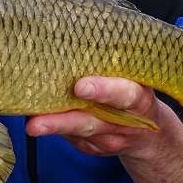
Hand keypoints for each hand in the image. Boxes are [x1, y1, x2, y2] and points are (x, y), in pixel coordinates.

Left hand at [26, 76, 182, 162]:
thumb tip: (73, 32)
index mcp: (138, 98)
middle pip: (93, 122)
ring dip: (53, 128)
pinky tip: (38, 122)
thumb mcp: (136, 76)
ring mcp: (108, 140)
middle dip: (65, 120)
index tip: (80, 86)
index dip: (104, 91)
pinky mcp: (94, 149)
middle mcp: (124, 122)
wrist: (151, 134)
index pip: (125, 94)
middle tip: (37, 121)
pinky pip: (73, 140)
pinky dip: (55, 129)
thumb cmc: (134, 90)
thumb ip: (113, 64)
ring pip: (78, 134)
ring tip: (31, 125)